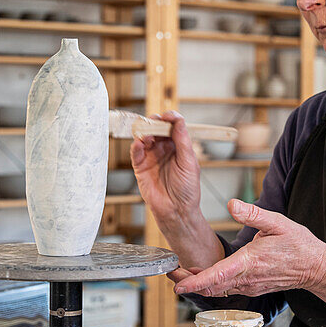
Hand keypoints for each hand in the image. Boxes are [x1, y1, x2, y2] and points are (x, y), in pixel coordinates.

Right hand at [130, 112, 200, 229]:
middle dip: (155, 122)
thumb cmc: (187, 189)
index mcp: (178, 146)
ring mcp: (151, 157)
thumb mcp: (189, 162)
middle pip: (156, 128)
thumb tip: (179, 121)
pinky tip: (139, 143)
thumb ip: (183, 141)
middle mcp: (163, 149)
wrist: (177, 210)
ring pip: (144, 137)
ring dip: (144, 132)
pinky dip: (136, 145)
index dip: (170, 118)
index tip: (169, 115)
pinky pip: (135, 153)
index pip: (172, 126)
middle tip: (155, 120)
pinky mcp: (140, 167)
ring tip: (148, 134)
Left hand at [172, 199, 322, 297]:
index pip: (217, 276)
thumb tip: (233, 204)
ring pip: (217, 290)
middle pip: (210, 286)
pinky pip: (227, 290)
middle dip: (187, 282)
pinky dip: (212, 285)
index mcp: (249, 262)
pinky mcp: (251, 288)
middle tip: (169, 274)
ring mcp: (249, 286)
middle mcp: (247, 279)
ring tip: (180, 274)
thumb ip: (253, 214)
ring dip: (198, 284)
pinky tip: (203, 276)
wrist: (315, 267)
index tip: (178, 284)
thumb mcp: (278, 222)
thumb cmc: (299, 245)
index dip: (195, 281)